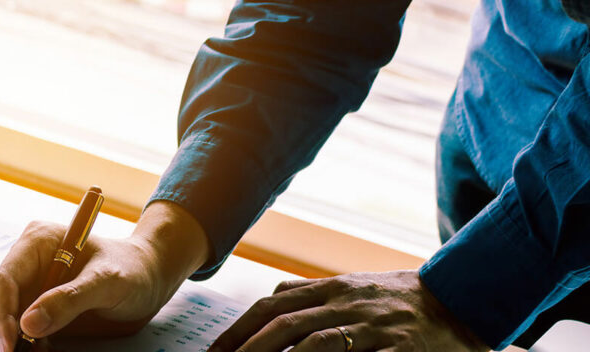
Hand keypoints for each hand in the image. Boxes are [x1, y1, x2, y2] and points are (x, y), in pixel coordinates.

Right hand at [0, 201, 209, 350]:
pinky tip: (43, 351)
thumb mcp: (106, 282)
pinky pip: (29, 327)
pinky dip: (33, 343)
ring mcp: (37, 283)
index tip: (11, 341)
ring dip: (21, 340)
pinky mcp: (44, 304)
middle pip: (5, 300)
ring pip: (14, 317)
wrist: (149, 277)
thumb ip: (69, 299)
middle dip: (9, 330)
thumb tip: (28, 323)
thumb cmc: (132, 269)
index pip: (6, 278)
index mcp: (39, 241)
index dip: (3, 312)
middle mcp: (31, 261)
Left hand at [208, 271, 487, 351]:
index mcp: (333, 288)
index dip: (239, 329)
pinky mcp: (402, 350)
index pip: (273, 305)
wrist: (464, 300)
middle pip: (286, 325)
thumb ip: (312, 293)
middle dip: (248, 350)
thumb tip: (269, 298)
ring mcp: (376, 327)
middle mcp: (350, 303)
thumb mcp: (354, 288)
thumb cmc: (399, 300)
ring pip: (317, 345)